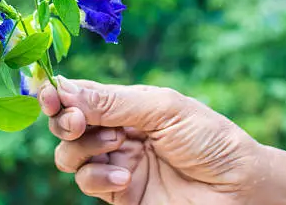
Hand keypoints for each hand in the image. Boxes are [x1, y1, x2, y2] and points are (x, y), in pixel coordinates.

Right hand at [38, 77, 264, 204]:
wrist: (237, 187)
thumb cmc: (209, 138)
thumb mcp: (164, 109)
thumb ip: (114, 101)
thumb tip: (65, 91)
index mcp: (128, 104)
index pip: (83, 93)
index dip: (60, 92)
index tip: (48, 92)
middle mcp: (117, 131)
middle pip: (68, 123)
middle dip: (64, 119)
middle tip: (76, 120)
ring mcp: (116, 162)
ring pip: (69, 153)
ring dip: (83, 148)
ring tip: (115, 145)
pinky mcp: (119, 193)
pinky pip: (87, 182)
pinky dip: (97, 177)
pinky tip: (123, 177)